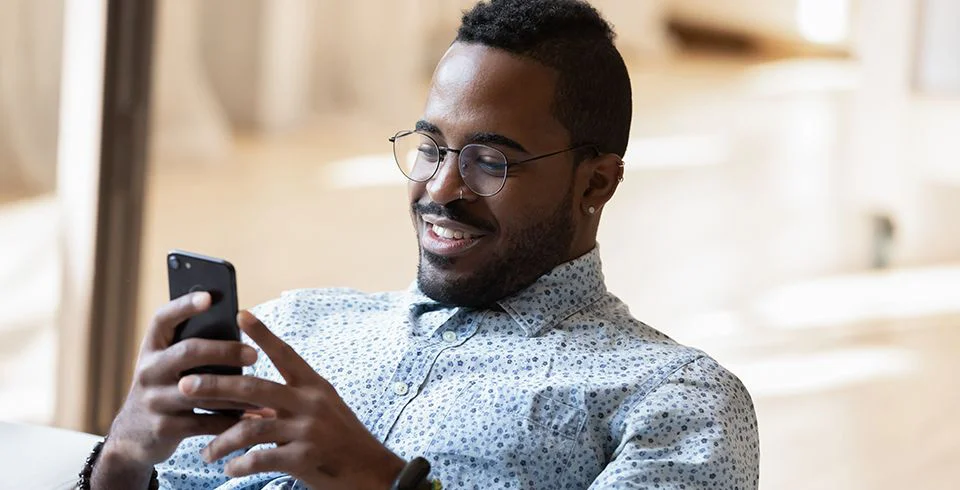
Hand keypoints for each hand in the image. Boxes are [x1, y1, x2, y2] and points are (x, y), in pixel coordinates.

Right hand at [102, 292, 259, 467]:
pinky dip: (231, 420)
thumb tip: (240, 328)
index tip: (209, 296)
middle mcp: (148, 370)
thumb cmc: (166, 387)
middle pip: (188, 352)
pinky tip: (253, 417)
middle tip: (254, 354)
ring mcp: (154, 400)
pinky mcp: (164, 428)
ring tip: (264, 390)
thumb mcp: (168, 365)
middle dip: (224, 351)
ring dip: (236, 390)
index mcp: (152, 348)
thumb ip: (193, 348)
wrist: (134, 436)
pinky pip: (205, 423)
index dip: (184, 306)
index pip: (163, 319)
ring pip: (202, 391)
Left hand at [179, 311, 405, 489]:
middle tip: (185, 385)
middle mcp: (311, 403)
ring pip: (250, 428)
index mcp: (315, 386)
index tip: (240, 314)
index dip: (262, 334)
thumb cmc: (344, 440)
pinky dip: (240, 465)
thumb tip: (250, 402)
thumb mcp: (323, 412)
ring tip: (206, 453)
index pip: (286, 354)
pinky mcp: (304, 458)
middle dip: (215, 386)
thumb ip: (290, 403)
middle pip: (254, 389)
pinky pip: (260, 459)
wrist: (372, 472)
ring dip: (221, 441)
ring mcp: (308, 430)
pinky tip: (230, 469)